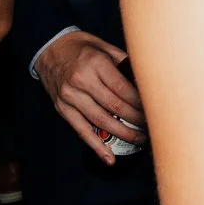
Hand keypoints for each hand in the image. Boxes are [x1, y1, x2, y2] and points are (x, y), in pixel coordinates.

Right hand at [36, 30, 146, 163]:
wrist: (49, 48)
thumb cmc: (81, 47)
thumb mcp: (104, 46)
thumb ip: (123, 62)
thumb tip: (145, 79)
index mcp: (95, 64)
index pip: (123, 89)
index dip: (140, 102)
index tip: (154, 109)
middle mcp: (81, 81)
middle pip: (114, 106)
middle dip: (136, 119)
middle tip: (152, 126)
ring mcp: (70, 97)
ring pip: (100, 121)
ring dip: (122, 134)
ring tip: (139, 140)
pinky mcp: (62, 109)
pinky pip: (81, 130)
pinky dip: (96, 146)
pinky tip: (109, 157)